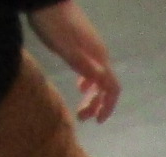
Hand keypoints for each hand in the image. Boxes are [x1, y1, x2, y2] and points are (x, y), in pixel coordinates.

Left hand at [28, 2, 120, 122]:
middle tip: (82, 117)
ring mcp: (91, 48)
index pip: (112, 88)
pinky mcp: (82, 43)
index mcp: (98, 58)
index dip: (107, 106)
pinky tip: (79, 84)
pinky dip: (87, 81)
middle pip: (105, 85)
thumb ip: (87, 69)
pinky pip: (91, 68)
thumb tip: (107, 88)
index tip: (97, 120)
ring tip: (80, 105)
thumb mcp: (67, 50)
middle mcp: (99, 55)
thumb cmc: (53, 26)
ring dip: (92, 95)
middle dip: (96, 104)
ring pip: (98, 77)